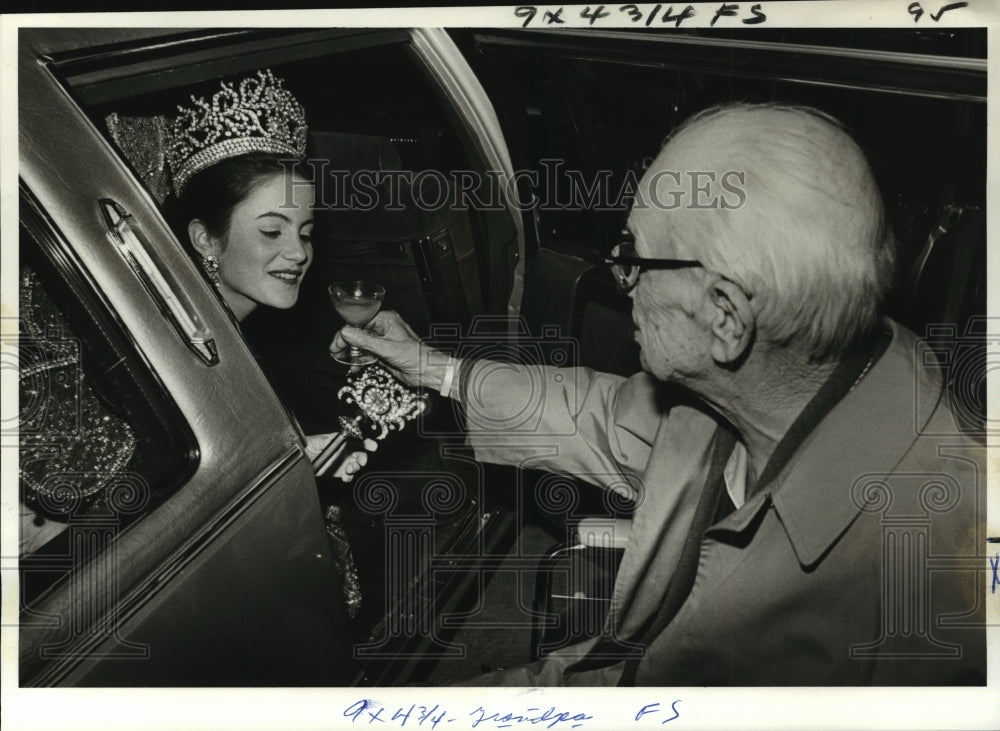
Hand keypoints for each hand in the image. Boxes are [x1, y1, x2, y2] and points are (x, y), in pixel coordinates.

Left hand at [306, 433, 377, 481]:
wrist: (304, 457)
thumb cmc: (311, 445)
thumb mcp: (316, 441)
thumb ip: (324, 441)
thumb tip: (330, 440)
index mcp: (343, 441)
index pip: (358, 440)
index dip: (367, 443)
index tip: (373, 446)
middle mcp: (345, 451)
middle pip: (360, 454)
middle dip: (363, 458)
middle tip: (361, 461)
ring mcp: (344, 462)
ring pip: (356, 465)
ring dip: (355, 468)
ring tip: (349, 469)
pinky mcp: (340, 472)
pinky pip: (349, 476)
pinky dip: (349, 477)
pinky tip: (345, 476)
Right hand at [331, 310, 447, 389]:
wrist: (427, 371)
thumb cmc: (415, 355)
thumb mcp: (386, 347)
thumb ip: (364, 341)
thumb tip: (346, 333)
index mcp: (386, 320)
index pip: (359, 322)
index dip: (346, 332)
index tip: (336, 343)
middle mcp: (383, 328)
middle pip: (358, 333)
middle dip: (346, 344)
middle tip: (335, 353)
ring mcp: (383, 341)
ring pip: (361, 345)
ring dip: (351, 353)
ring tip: (341, 360)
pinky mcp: (383, 353)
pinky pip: (367, 354)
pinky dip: (359, 360)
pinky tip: (354, 367)